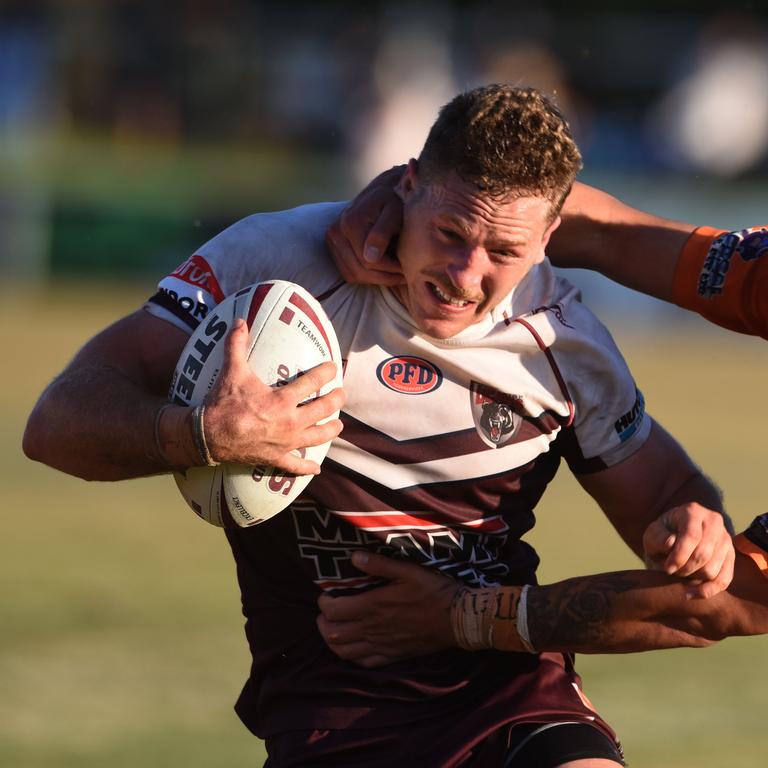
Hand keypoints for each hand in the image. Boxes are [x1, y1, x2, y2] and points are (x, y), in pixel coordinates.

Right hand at [203, 319, 344, 474]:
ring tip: (339, 425)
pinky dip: (307, 468)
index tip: (334, 368)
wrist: (208, 436)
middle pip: (323, 410)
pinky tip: (316, 468)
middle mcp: (290, 422)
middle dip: (336, 400)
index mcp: (282, 400)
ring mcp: (285, 443)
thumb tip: (239, 320)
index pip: (312, 383)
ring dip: (331, 430)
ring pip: (318, 438)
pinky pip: (295, 467)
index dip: (326, 373)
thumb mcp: (232, 371)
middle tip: (343, 394)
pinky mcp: (276, 459)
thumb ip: (237, 345)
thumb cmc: (223, 403)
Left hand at [316, 551, 458, 667]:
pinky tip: (355, 647)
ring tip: (335, 629)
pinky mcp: (393, 656)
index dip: (323, 603)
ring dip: (333, 642)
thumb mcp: (408, 570)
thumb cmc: (434, 590)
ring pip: (344, 653)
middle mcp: (373, 629)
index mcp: (373, 606)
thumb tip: (353, 557)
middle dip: (323, 623)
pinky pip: (365, 663)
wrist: (458, 618)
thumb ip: (379, 564)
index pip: (333, 611)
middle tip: (326, 612)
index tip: (327, 594)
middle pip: (333, 635)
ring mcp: (382, 646)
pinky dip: (352, 657)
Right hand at [325, 165, 405, 286]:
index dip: (390, 269)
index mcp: (351, 223)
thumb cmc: (394, 201)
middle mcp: (336, 232)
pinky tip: (383, 270)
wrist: (382, 192)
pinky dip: (366, 276)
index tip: (407, 268)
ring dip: (376, 279)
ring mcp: (332, 240)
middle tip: (404, 274)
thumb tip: (370, 257)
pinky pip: (348, 273)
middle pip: (360, 271)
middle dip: (385, 276)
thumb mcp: (395, 212)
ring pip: (354, 275)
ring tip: (396, 273)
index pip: (369, 261)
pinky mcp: (333, 247)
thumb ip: (383, 232)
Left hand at [643, 502, 734, 598]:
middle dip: (684, 569)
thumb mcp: (652, 535)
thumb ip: (657, 538)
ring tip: (678, 573)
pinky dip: (707, 591)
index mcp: (692, 511)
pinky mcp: (731, 556)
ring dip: (692, 578)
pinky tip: (690, 594)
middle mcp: (713, 521)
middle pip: (703, 554)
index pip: (692, 536)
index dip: (679, 556)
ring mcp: (725, 538)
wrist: (672, 541)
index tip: (667, 569)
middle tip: (670, 571)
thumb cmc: (660, 536)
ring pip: (712, 570)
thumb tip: (671, 542)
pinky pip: (724, 580)